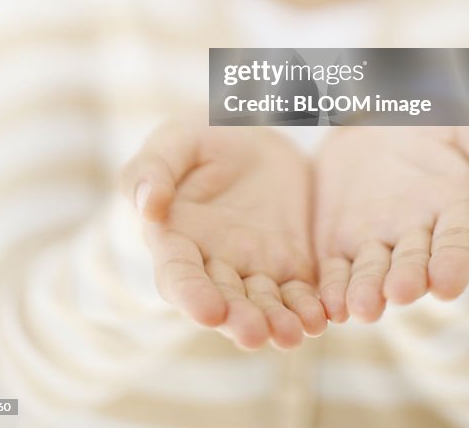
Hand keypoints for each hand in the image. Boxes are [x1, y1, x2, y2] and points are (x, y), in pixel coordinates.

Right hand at [120, 112, 326, 349]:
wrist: (251, 133)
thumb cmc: (199, 138)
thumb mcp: (175, 141)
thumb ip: (155, 169)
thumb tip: (148, 206)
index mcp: (175, 240)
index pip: (178, 275)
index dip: (191, 295)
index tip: (208, 311)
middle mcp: (212, 264)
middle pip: (224, 301)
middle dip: (238, 320)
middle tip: (254, 334)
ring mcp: (252, 267)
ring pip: (263, 305)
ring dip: (276, 324)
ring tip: (293, 334)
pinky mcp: (289, 262)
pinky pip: (299, 292)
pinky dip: (308, 309)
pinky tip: (320, 318)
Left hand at [313, 126, 468, 322]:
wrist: (376, 121)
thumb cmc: (433, 128)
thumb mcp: (465, 128)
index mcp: (454, 212)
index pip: (458, 243)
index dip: (453, 264)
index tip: (446, 284)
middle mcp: (417, 236)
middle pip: (413, 264)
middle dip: (408, 281)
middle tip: (400, 293)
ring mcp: (376, 242)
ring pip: (372, 273)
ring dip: (368, 293)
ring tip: (361, 308)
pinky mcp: (338, 243)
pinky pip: (336, 270)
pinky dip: (333, 289)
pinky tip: (329, 306)